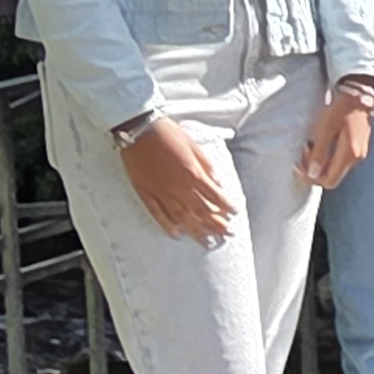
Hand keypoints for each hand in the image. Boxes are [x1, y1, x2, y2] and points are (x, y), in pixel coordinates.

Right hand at [120, 117, 239, 241]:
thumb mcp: (193, 145)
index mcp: (193, 174)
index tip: (235, 213)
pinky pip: (158, 214)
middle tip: (229, 235)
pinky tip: (177, 235)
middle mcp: (179, 188)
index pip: (215, 197)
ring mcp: (161, 193)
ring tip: (208, 243)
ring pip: (182, 218)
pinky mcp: (146, 194)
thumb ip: (207, 166)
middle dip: (218, 225)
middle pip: (202, 212)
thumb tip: (218, 183)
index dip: (227, 207)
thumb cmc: (167, 133)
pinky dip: (168, 226)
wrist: (138, 130)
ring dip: (197, 232)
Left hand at [296, 87, 373, 188]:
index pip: (329, 181)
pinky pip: (340, 161)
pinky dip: (328, 158)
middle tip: (303, 153)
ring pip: (336, 170)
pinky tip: (321, 144)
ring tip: (310, 146)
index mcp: (349, 154)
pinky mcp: (359, 148)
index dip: (311, 178)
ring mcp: (359, 154)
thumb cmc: (340, 109)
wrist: (359, 95)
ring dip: (320, 163)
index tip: (298, 166)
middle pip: (332, 177)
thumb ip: (319, 153)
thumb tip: (312, 174)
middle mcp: (357, 158)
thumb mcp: (324, 129)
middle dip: (314, 171)